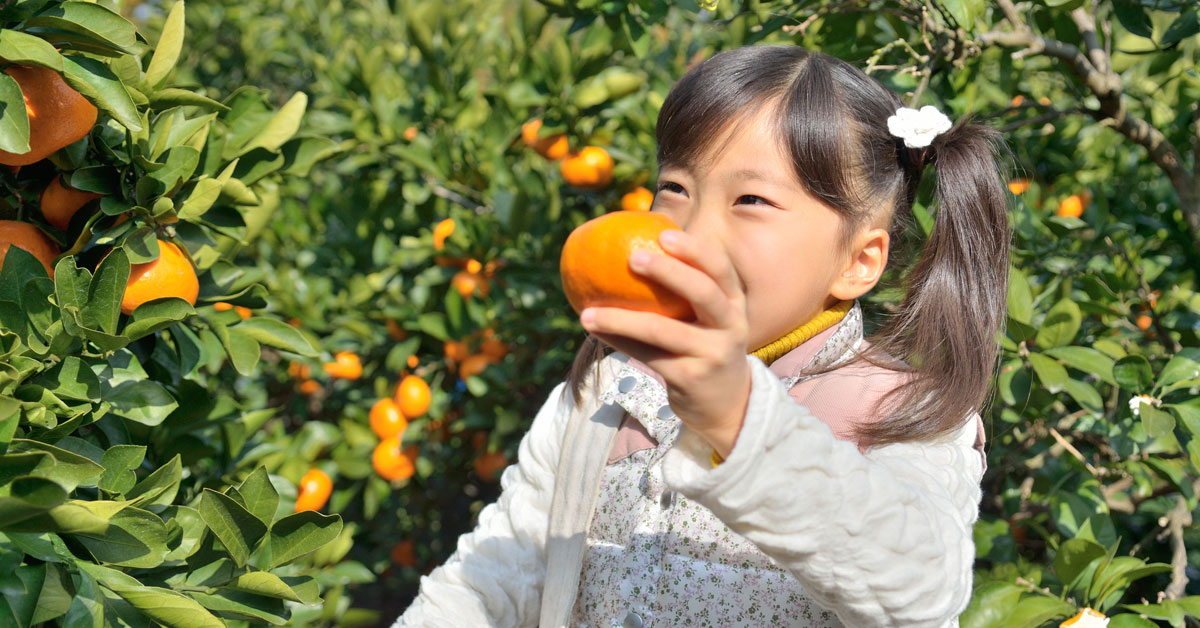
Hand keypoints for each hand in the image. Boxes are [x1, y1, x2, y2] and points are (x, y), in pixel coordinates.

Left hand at [579, 228, 750, 457]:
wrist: (727, 404)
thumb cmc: (706, 345)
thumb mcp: (709, 317)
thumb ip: (686, 289)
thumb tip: (633, 245)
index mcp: (734, 302)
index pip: (720, 268)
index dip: (694, 249)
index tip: (663, 233)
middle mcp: (731, 325)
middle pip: (702, 292)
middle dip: (668, 271)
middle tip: (630, 257)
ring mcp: (712, 353)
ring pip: (663, 331)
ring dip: (621, 318)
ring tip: (588, 311)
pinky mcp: (690, 377)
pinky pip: (647, 356)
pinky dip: (618, 342)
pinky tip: (594, 331)